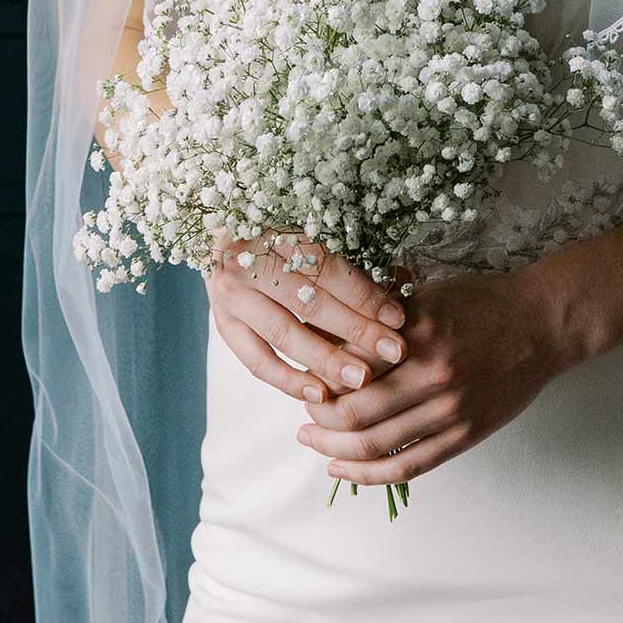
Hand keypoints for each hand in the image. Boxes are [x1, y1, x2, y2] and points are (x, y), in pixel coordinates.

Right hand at [205, 228, 409, 407]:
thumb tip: (400, 284)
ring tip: (361, 379)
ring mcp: (232, 297)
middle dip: (356, 330)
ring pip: (284, 334)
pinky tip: (319, 394)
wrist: (221, 232)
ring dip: (325, 360)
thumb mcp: (311, 230)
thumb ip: (350, 259)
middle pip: (309, 303)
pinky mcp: (224, 325)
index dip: (364, 295)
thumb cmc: (278, 229)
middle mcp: (248, 264)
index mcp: (274, 231)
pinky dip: (288, 380)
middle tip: (393, 351)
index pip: (328, 270)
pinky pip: (257, 360)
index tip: (397, 317)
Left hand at [293, 265, 567, 485]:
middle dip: (319, 419)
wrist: (542, 325)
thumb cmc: (484, 302)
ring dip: (335, 451)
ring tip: (314, 444)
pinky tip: (344, 471)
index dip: (318, 374)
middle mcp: (432, 373)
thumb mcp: (430, 294)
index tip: (302, 376)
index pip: (350, 362)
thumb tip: (333, 334)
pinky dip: (370, 475)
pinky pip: (408, 466)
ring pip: (375, 445)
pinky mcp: (465, 434)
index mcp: (419, 332)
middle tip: (303, 416)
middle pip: (354, 411)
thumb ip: (386, 315)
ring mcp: (450, 409)